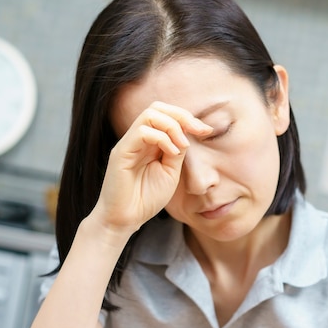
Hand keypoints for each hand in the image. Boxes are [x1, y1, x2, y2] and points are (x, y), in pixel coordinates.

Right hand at [89, 101, 211, 233]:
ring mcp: (129, 143)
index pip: (167, 114)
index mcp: (150, 141)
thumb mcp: (170, 172)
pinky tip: (172, 153)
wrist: (125, 220)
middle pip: (157, 107)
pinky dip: (162, 138)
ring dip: (173, 126)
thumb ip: (177, 151)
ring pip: (150, 114)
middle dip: (182, 115)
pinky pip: (142, 132)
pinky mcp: (121, 152)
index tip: (207, 131)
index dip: (188, 118)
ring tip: (183, 146)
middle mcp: (138, 138)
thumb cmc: (146, 199)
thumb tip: (188, 132)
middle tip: (198, 131)